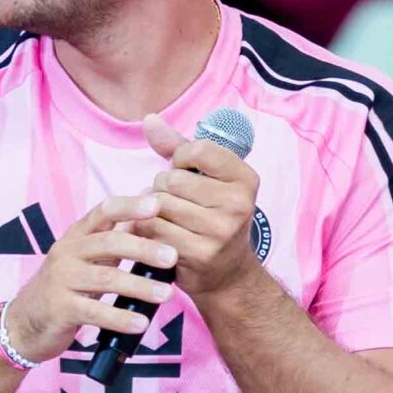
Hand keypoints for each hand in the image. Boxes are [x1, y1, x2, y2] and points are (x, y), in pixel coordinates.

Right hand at [0, 191, 179, 363]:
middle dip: (143, 248)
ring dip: (139, 286)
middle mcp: (67, 253)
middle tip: (172, 257)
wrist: (24, 322)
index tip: (157, 205)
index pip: (104, 211)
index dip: (130, 206)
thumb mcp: (86, 259)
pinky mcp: (60, 309)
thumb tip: (153, 220)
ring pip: (105, 279)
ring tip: (167, 294)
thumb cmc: (66, 287)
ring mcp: (61, 281)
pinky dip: (120, 318)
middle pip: (108, 243)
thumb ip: (114, 243)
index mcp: (77, 236)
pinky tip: (141, 323)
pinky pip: (95, 312)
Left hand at [139, 113, 264, 298]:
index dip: (180, 158)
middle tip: (174, 202)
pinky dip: (147, 229)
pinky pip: (153, 229)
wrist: (227, 273)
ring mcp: (221, 231)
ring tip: (166, 218)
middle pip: (172, 179)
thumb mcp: (204, 178)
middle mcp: (238, 204)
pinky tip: (159, 235)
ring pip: (159, 204)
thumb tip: (149, 119)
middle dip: (162, 187)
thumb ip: (176, 147)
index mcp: (245, 178)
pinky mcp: (200, 253)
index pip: (198, 149)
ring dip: (152, 209)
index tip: (185, 171)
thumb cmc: (211, 216)